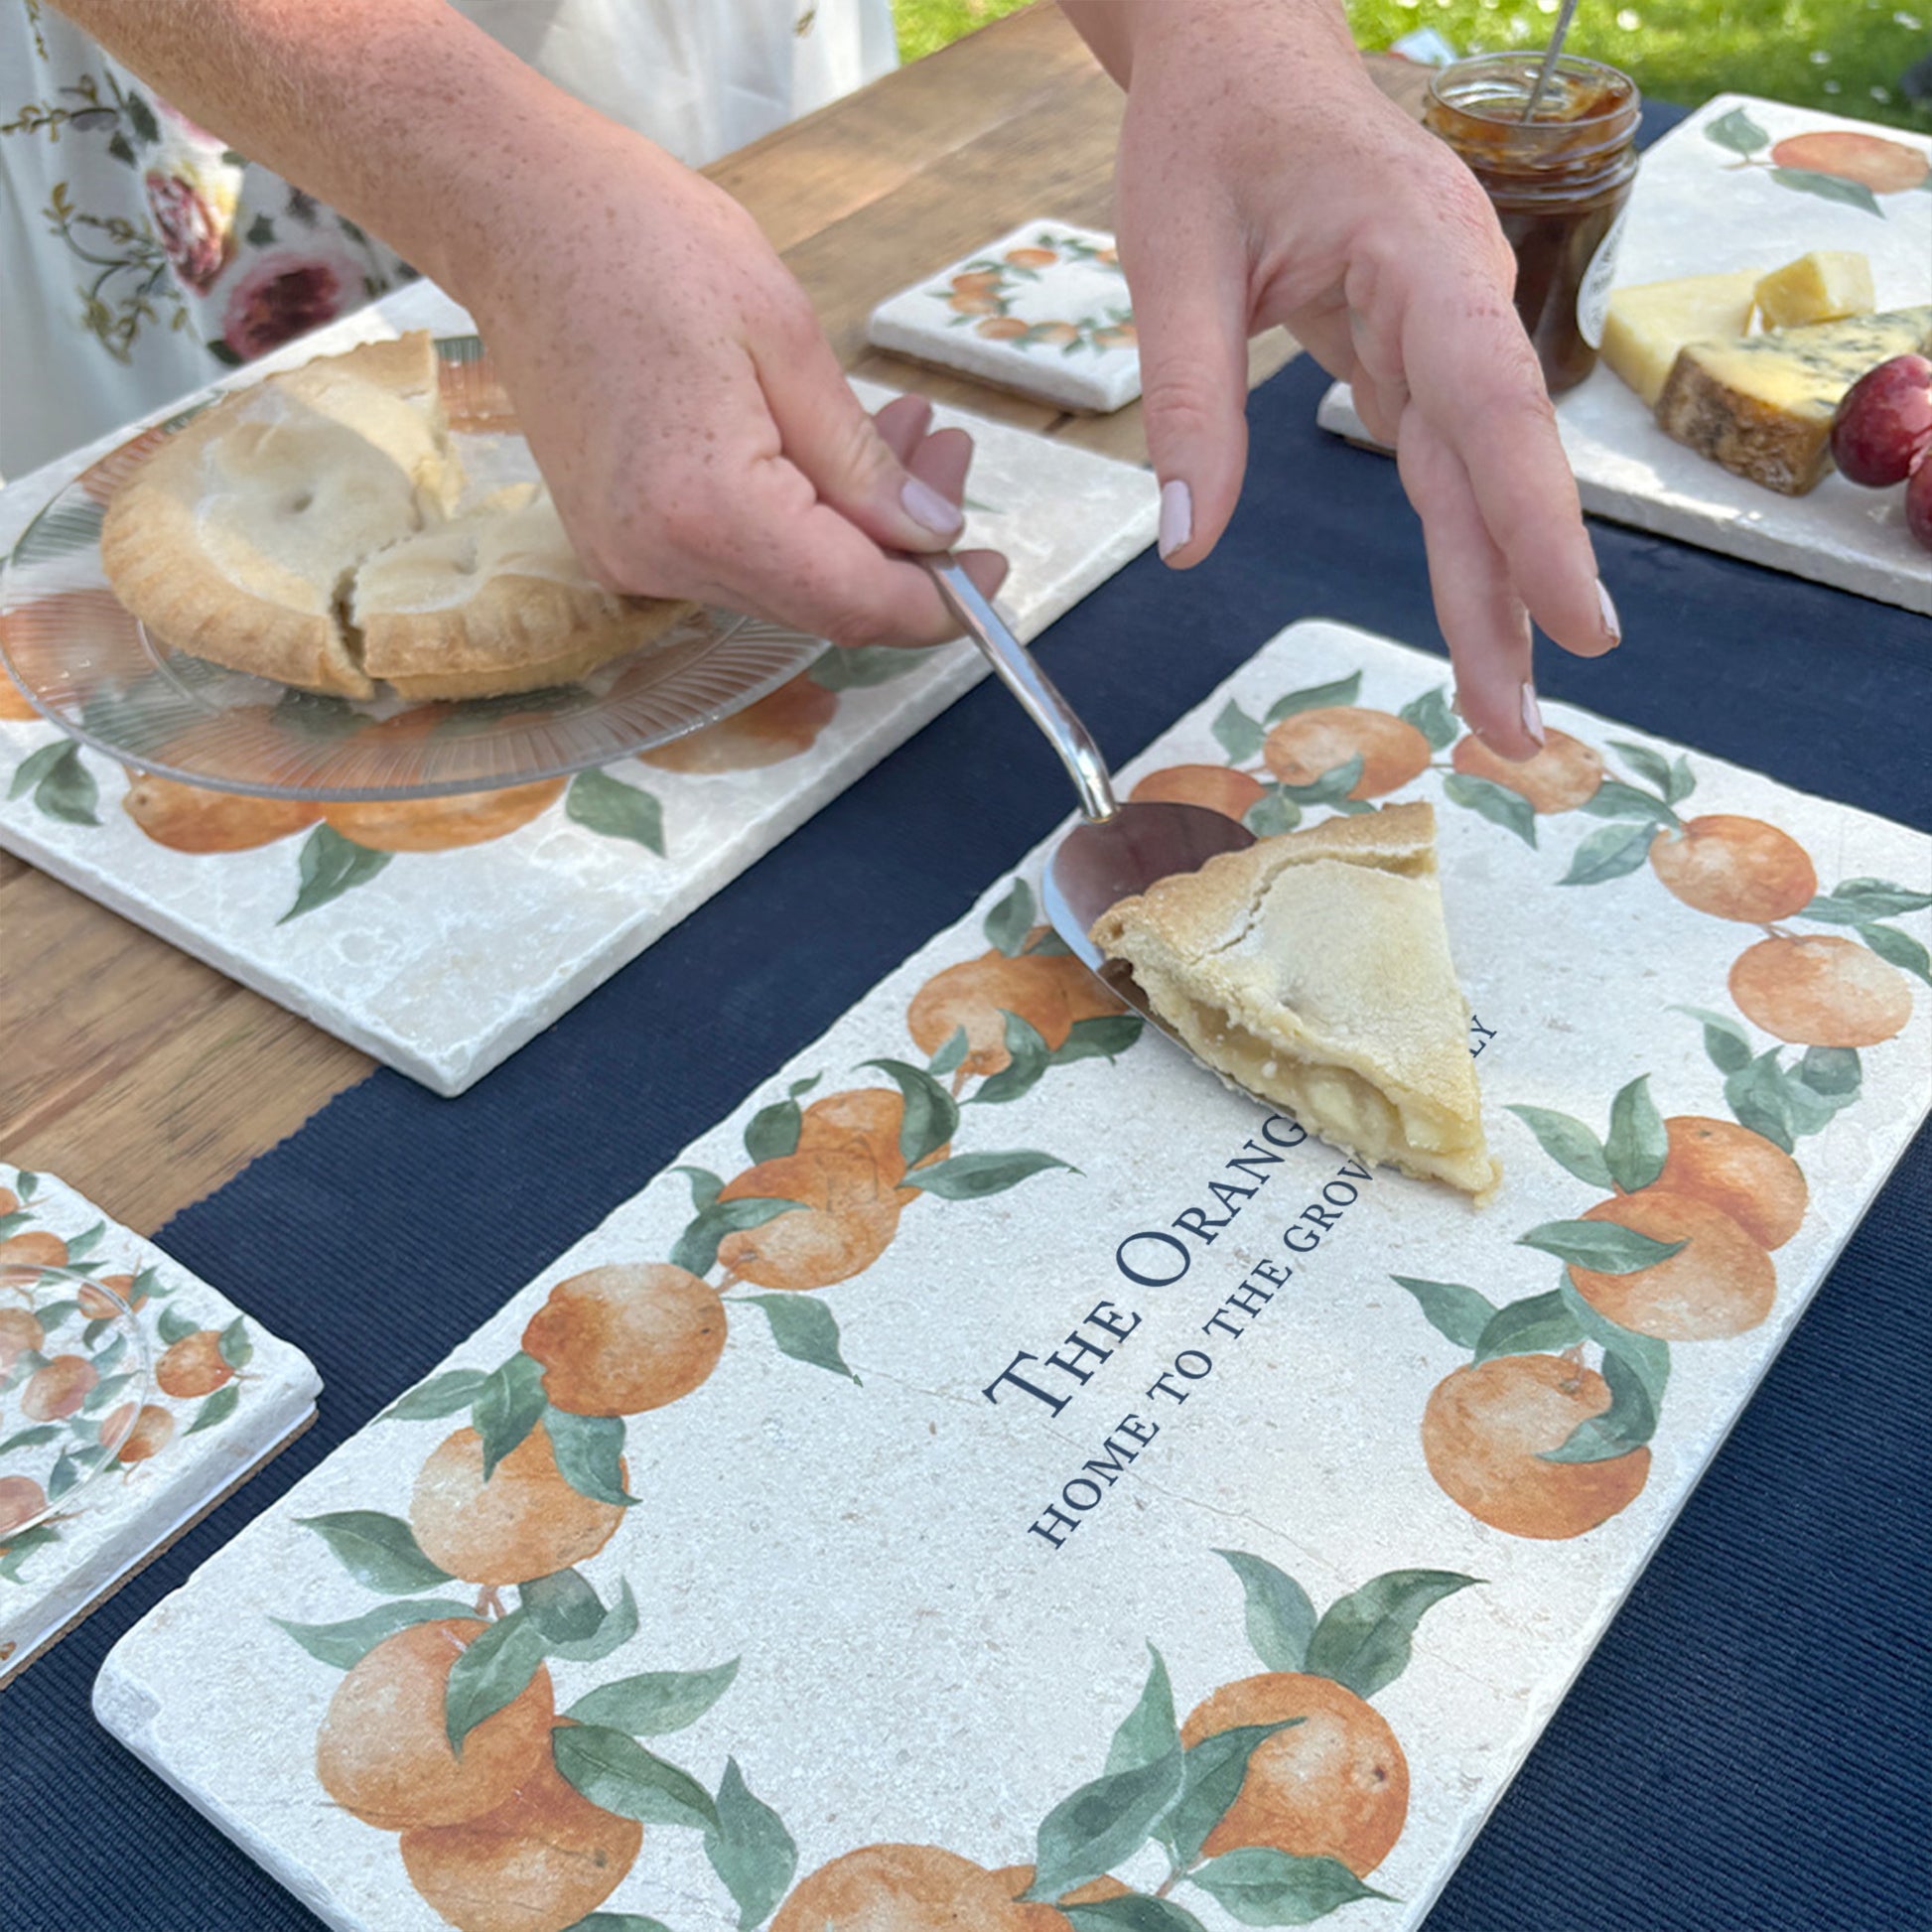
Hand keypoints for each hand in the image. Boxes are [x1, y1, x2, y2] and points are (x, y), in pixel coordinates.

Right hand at [458, 121, 1005, 647]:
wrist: (516, 216)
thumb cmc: (643, 244)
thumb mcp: (786, 337)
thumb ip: (862, 463)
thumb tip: (931, 539)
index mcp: (707, 510)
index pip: (854, 602)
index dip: (939, 603)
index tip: (993, 569)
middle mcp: (660, 558)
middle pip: (823, 602)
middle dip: (905, 547)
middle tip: (952, 457)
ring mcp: (629, 558)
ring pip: (786, 583)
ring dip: (856, 525)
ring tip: (907, 431)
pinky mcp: (618, 540)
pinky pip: (738, 558)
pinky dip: (800, 518)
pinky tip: (830, 450)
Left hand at [1097, 3, 1618, 756]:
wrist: (1242, 54)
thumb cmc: (1211, 132)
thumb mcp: (1174, 255)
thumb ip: (1186, 402)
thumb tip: (1185, 547)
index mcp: (1416, 251)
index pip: (1489, 400)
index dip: (1533, 519)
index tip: (1575, 622)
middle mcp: (1457, 293)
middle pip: (1493, 467)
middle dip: (1513, 603)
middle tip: (1521, 736)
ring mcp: (1446, 324)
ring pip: (1475, 477)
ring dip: (1491, 592)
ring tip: (1502, 710)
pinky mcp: (1417, 348)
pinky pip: (1445, 459)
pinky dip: (1460, 543)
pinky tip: (1480, 620)